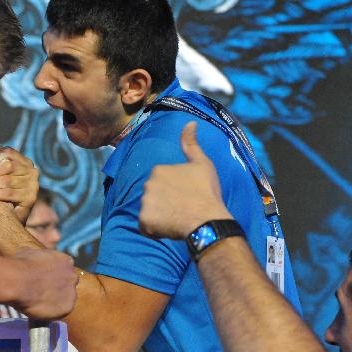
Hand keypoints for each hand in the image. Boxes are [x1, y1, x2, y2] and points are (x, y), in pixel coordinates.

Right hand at [4, 247, 77, 319]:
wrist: (18, 282)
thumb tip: (34, 260)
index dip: (55, 274)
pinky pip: (61, 311)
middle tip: (44, 292)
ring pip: (66, 298)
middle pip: (68, 283)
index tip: (46, 279)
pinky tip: (41, 310)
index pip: (65, 268)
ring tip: (40, 303)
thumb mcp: (31, 253)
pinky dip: (53, 312)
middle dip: (59, 287)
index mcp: (65, 260)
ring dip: (56, 300)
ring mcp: (71, 292)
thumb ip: (40, 258)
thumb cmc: (21, 265)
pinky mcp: (67, 307)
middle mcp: (72, 276)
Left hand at [139, 122, 232, 239]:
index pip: (161, 181)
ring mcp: (144, 203)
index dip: (174, 190)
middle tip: (182, 207)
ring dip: (159, 215)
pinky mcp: (143, 221)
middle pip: (153, 195)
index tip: (186, 194)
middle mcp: (147, 184)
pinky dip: (154, 229)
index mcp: (158, 169)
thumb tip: (190, 122)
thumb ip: (191, 144)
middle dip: (164, 202)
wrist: (207, 220)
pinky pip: (145, 226)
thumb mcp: (202, 164)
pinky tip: (169, 228)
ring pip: (149, 210)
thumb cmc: (207, 192)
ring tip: (177, 218)